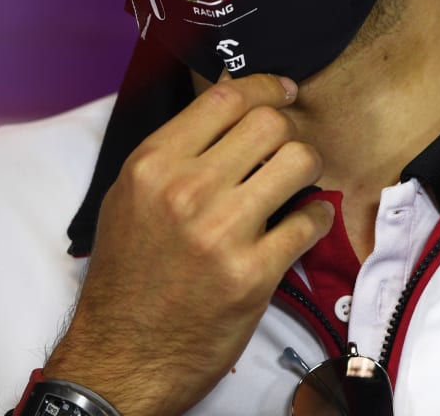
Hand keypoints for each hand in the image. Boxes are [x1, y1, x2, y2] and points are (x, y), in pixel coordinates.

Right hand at [43, 73, 333, 415]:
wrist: (123, 353)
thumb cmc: (127, 274)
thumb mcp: (129, 197)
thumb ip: (173, 152)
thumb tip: (226, 107)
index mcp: (152, 164)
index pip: (225, 100)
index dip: (263, 87)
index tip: (282, 91)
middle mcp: (186, 190)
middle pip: (268, 124)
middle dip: (289, 129)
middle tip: (289, 146)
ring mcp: (222, 232)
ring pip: (298, 162)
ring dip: (308, 167)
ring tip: (300, 182)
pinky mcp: (253, 274)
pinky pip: (309, 220)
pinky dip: (315, 216)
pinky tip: (302, 222)